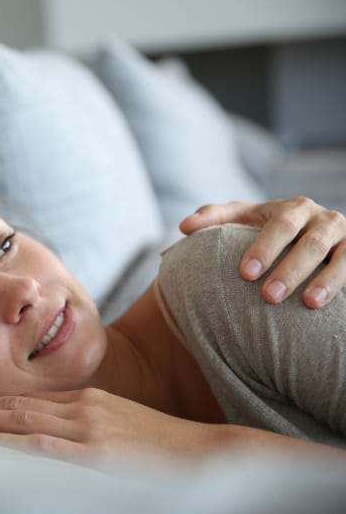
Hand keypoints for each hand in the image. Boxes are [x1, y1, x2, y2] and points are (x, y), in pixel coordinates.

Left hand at [0, 389, 217, 469]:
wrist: (203, 451)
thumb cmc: (162, 445)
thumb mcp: (119, 423)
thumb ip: (85, 424)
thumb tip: (49, 433)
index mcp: (85, 400)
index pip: (26, 399)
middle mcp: (80, 408)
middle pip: (15, 404)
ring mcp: (86, 427)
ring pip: (20, 419)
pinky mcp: (94, 450)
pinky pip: (40, 443)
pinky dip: (7, 438)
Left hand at [179, 197, 345, 308]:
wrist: (308, 236)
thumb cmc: (265, 230)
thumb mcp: (242, 219)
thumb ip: (214, 218)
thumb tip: (184, 226)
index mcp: (293, 209)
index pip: (280, 225)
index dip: (264, 247)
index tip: (245, 273)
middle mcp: (324, 220)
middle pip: (311, 242)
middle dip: (290, 269)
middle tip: (268, 296)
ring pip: (343, 256)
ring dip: (327, 280)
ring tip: (309, 303)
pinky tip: (332, 305)